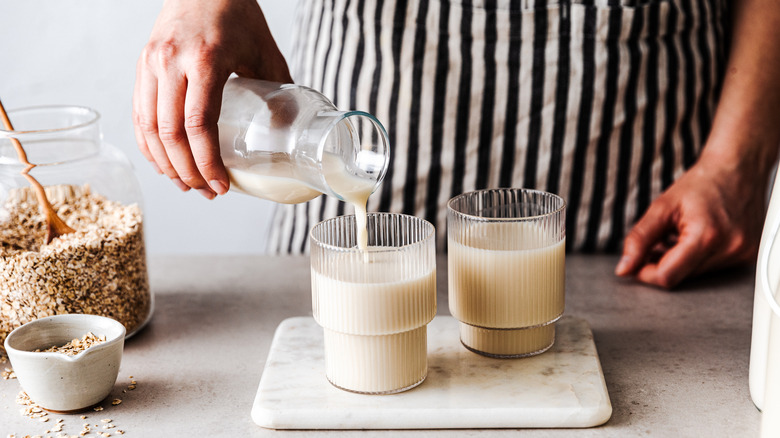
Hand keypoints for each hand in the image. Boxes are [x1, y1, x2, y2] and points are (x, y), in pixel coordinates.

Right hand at [133, 0, 291, 198]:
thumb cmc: (237, 13)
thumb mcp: (265, 51)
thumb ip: (278, 90)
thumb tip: (287, 132)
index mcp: (205, 60)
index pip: (198, 124)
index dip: (207, 162)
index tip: (221, 185)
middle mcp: (171, 62)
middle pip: (170, 133)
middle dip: (188, 171)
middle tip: (207, 192)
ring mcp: (151, 63)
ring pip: (148, 127)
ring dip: (166, 164)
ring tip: (186, 184)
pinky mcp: (141, 65)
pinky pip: (138, 113)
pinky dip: (148, 143)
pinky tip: (163, 162)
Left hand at [615, 154, 766, 288]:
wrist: (737, 169)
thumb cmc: (701, 184)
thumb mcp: (661, 207)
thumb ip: (639, 240)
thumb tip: (624, 268)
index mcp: (707, 236)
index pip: (668, 276)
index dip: (645, 273)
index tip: (636, 264)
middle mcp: (730, 249)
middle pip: (681, 277)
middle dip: (662, 264)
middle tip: (658, 241)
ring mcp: (742, 254)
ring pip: (695, 276)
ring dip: (679, 262)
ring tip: (679, 235)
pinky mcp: (747, 256)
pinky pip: (711, 269)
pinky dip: (696, 259)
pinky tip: (695, 238)